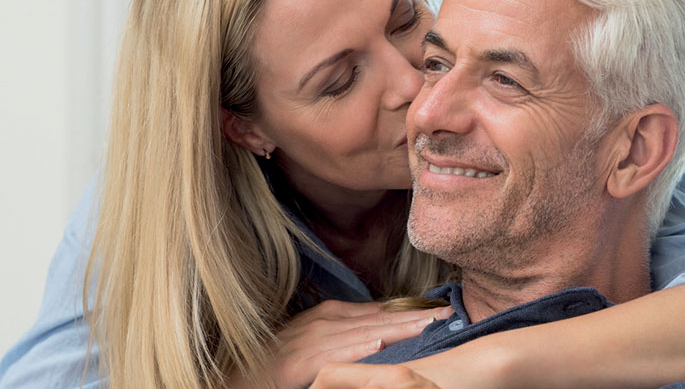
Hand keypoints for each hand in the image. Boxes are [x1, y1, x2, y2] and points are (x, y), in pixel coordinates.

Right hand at [227, 300, 451, 388]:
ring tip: (429, 327)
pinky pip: (335, 355)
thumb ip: (345, 337)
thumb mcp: (314, 342)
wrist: (234, 374)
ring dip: (398, 329)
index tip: (443, 310)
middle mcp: (325, 321)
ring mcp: (312, 340)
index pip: (380, 311)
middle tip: (450, 315)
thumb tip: (381, 338)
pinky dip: (359, 348)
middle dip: (416, 317)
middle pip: (380, 318)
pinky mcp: (300, 361)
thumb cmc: (275, 360)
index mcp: (331, 315)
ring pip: (365, 333)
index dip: (412, 310)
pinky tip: (381, 345)